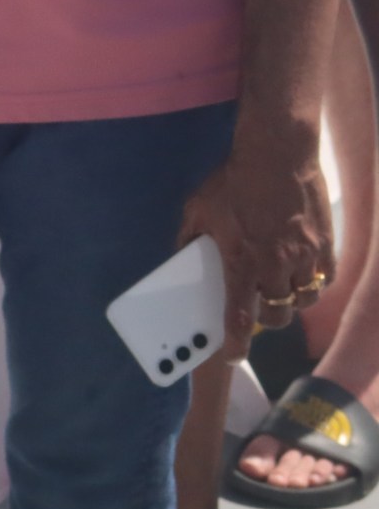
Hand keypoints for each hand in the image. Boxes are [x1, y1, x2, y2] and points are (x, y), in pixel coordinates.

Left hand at [180, 124, 335, 357]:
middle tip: (260, 308)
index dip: (237, 343)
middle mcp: (276, 265)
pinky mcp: (326, 242)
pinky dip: (316, 282)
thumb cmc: (234, 180)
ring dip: (292, 301)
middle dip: (268, 319)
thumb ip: (189, 239)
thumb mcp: (197, 210)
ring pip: (305, 299)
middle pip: (278, 316)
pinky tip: (305, 273)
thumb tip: (181, 257)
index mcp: (241, 263)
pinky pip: (326, 277)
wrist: (278, 152)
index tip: (233, 356)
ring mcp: (305, 254)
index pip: (240, 317)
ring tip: (283, 290)